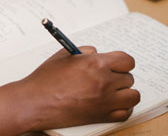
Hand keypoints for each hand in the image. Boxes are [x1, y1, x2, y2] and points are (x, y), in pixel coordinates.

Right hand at [14, 46, 139, 131]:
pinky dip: (123, 108)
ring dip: (125, 92)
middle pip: (129, 78)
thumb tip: (97, 53)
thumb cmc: (46, 79)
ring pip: (132, 96)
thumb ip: (85, 51)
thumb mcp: (65, 55)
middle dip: (120, 76)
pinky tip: (114, 104)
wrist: (35, 102)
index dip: (122, 62)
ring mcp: (104, 101)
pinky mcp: (101, 116)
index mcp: (96, 64)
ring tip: (114, 91)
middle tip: (108, 78)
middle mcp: (104, 82)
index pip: (127, 60)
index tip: (117, 64)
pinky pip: (125, 113)